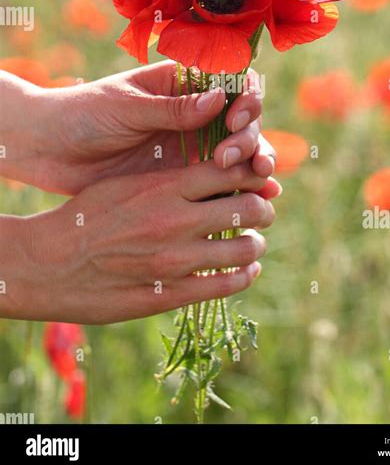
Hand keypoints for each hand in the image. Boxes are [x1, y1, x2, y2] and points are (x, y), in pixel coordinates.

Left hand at [0, 61, 276, 194]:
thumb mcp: (126, 107)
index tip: (236, 120)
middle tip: (231, 158)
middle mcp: (191, 113)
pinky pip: (218, 181)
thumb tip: (220, 100)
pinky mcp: (181, 175)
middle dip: (248, 137)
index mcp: (179, 84)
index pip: (229, 83)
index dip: (245, 99)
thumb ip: (172, 109)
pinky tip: (263, 196)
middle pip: (240, 120)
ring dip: (254, 162)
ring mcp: (188, 145)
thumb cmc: (82, 115)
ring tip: (261, 181)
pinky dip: (242, 187)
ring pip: (237, 151)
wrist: (48, 150)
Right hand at [0, 161, 275, 323]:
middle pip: (249, 208)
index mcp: (165, 187)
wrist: (50, 263)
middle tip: (262, 211)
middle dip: (263, 207)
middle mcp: (177, 221)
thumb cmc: (88, 215)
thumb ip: (172, 179)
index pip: (232, 171)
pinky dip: (245, 275)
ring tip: (254, 241)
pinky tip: (247, 270)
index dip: (253, 173)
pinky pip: (226, 285)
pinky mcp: (170, 294)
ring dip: (256, 243)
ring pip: (245, 248)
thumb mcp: (128, 182)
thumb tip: (216, 176)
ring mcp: (175, 261)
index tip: (258, 177)